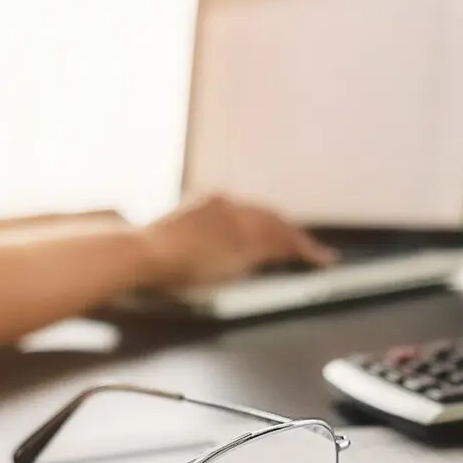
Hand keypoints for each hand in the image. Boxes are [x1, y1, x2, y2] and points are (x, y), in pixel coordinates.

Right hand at [137, 193, 336, 286]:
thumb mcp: (171, 240)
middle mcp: (228, 206)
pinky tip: (319, 259)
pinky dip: (305, 251)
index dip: (267, 225)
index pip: (249, 213)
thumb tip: (193, 252)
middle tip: (309, 246)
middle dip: (290, 232)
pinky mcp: (247, 241)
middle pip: (269, 217)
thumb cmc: (145, 254)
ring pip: (281, 229)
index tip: (278, 234)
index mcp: (210, 203)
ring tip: (320, 256)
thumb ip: (189, 240)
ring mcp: (238, 222)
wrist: (142, 253)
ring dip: (302, 242)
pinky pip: (285, 244)